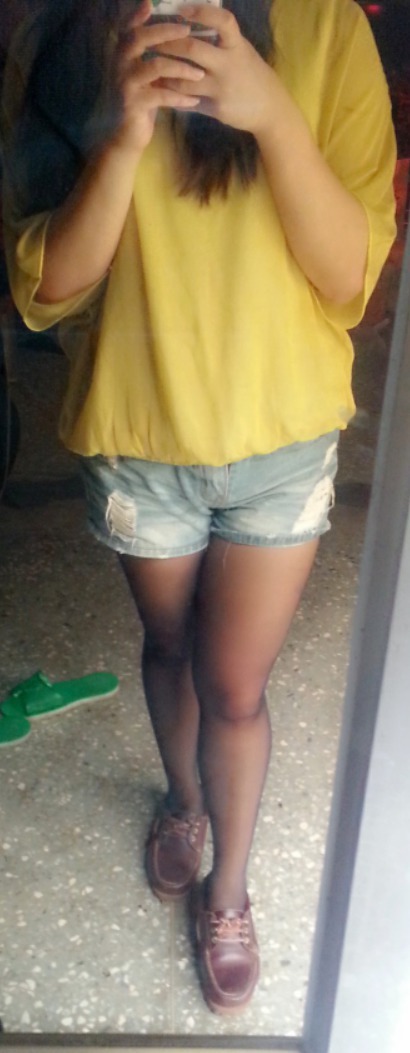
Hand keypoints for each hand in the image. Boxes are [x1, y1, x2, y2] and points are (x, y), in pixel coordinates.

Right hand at [109, 0, 204, 154]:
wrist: (126, 135)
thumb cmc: (142, 101)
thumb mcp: (145, 74)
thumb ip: (153, 54)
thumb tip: (181, 31)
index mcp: (123, 53)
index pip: (129, 26)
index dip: (139, 13)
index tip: (153, 2)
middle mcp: (119, 64)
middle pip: (140, 38)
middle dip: (167, 31)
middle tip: (189, 30)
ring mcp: (125, 84)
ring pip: (155, 66)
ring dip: (181, 68)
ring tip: (200, 74)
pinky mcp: (133, 104)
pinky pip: (160, 95)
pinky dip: (179, 97)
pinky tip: (194, 101)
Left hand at [154, 3, 276, 134]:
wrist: (269, 108)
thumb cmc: (252, 73)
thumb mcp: (241, 51)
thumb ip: (221, 39)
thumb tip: (195, 18)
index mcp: (237, 46)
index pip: (222, 22)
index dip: (202, 13)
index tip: (183, 10)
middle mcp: (229, 65)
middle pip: (192, 49)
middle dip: (168, 44)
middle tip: (152, 41)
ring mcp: (221, 89)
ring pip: (184, 80)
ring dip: (165, 73)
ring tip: (152, 67)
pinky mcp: (215, 108)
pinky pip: (188, 101)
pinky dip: (173, 95)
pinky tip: (161, 90)